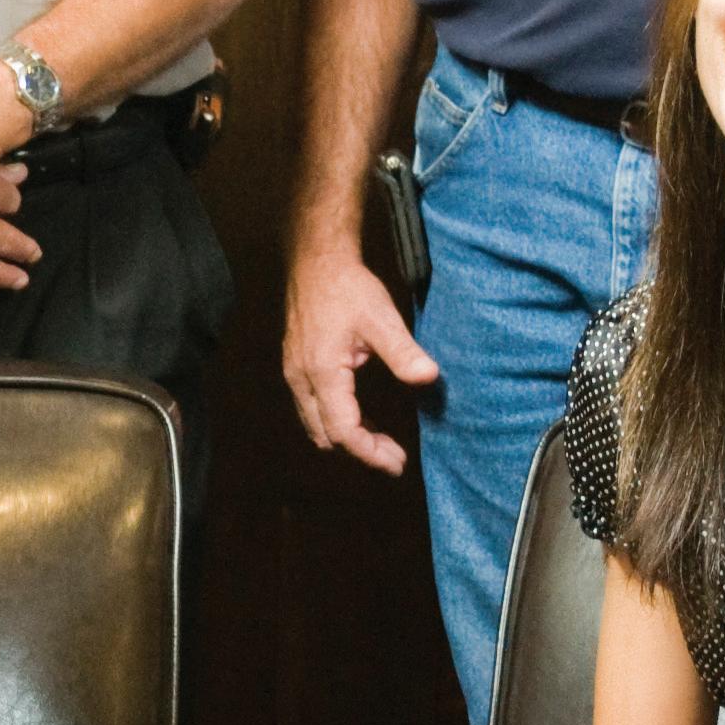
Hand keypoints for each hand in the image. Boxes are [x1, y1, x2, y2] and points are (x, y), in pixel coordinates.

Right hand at [284, 244, 438, 473]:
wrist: (316, 261)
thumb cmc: (348, 287)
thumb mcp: (382, 318)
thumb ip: (404, 352)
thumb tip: (429, 378)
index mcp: (322, 372)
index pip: (344, 430)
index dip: (370, 453)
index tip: (398, 463)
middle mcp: (301, 380)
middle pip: (326, 436)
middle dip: (360, 452)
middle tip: (395, 456)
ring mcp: (295, 374)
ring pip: (316, 426)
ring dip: (348, 438)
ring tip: (382, 442)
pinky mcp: (296, 368)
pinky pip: (313, 410)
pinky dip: (337, 422)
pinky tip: (364, 417)